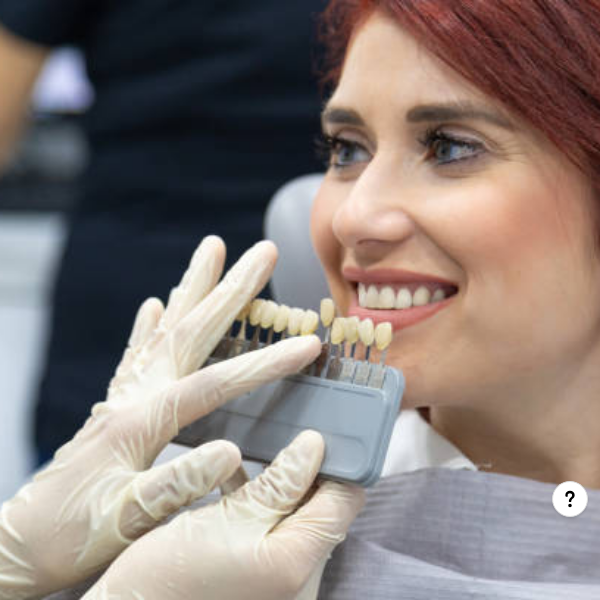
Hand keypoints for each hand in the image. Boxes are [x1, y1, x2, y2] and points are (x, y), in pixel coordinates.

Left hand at [0, 237, 321, 598]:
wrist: (22, 542)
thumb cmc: (73, 536)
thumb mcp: (126, 520)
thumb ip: (176, 484)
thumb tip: (230, 452)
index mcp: (142, 421)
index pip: (216, 384)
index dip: (266, 364)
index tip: (308, 345)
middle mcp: (133, 394)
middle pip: (191, 331)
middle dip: (233, 290)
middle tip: (263, 252)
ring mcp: (123, 394)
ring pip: (167, 328)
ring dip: (193, 287)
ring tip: (212, 249)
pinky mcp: (117, 403)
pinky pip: (138, 351)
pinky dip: (151, 323)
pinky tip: (155, 304)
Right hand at [82, 431, 364, 599]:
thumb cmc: (169, 581)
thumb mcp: (226, 520)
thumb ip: (277, 484)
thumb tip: (314, 446)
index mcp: (298, 563)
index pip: (345, 500)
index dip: (339, 461)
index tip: (321, 431)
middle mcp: (299, 579)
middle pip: (321, 509)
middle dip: (306, 471)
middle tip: (288, 435)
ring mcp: (279, 583)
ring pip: (293, 518)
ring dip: (278, 485)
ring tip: (259, 452)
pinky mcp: (258, 581)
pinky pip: (272, 535)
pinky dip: (258, 507)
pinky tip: (233, 481)